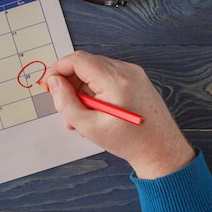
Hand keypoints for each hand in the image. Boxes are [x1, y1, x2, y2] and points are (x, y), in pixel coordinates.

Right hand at [42, 51, 194, 179]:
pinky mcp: (136, 79)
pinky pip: (107, 76)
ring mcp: (134, 73)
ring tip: (80, 116)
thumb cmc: (130, 142)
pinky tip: (94, 111)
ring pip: (95, 70)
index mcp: (116, 80)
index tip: (49, 84)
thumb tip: (54, 83)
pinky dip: (95, 90)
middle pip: (86, 63)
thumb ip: (66, 103)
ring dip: (81, 88)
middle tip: (64, 106)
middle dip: (69, 82)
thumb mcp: (89, 127)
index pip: (78, 60)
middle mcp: (126, 70)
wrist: (162, 151)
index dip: (58, 69)